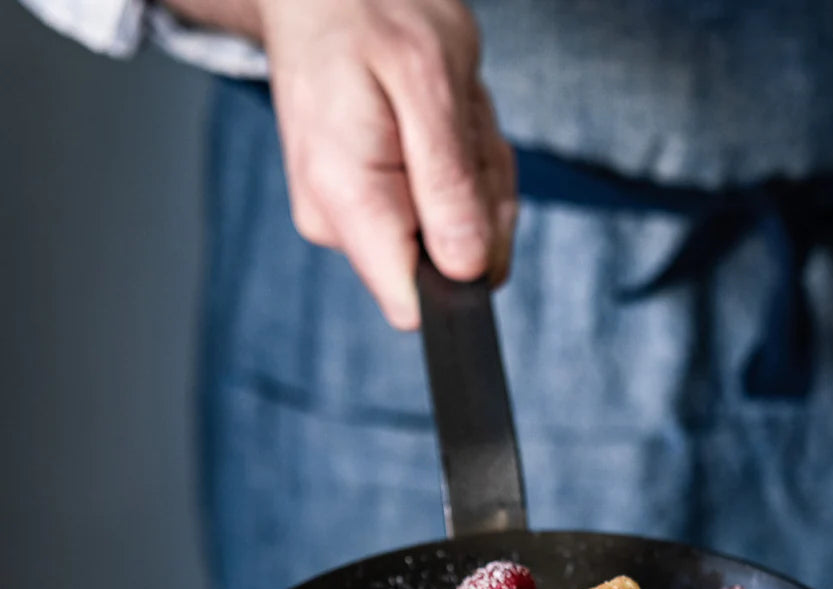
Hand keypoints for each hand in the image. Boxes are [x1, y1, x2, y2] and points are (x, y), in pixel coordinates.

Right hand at [169, 0, 516, 328]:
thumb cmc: (371, 11)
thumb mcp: (430, 82)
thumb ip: (449, 184)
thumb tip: (467, 269)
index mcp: (349, 201)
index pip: (413, 304)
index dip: (463, 274)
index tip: (474, 205)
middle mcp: (340, 223)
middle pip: (449, 269)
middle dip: (480, 201)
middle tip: (460, 129)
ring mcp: (353, 217)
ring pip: (457, 238)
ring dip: (473, 176)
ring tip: (444, 114)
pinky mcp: (372, 205)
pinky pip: (444, 210)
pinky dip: (461, 168)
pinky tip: (439, 122)